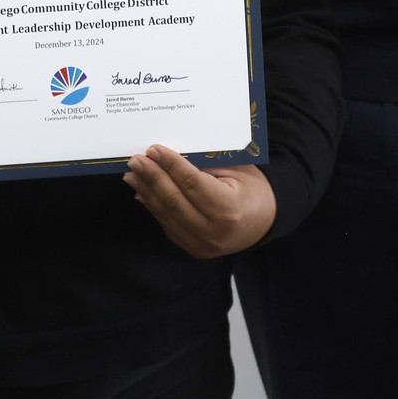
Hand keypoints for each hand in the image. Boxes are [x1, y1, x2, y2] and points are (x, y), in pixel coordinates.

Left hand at [123, 144, 276, 257]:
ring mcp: (202, 245)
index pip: (192, 183)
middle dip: (152, 177)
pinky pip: (168, 225)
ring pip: (167, 215)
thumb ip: (206, 165)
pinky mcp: (193, 249)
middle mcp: (213, 231)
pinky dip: (154, 207)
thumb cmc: (252, 189)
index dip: (171, 165)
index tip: (154, 149)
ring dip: (147, 192)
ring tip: (133, 174)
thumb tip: (169, 156)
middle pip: (174, 200)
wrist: (264, 222)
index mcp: (228, 209)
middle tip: (136, 160)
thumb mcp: (237, 170)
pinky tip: (143, 192)